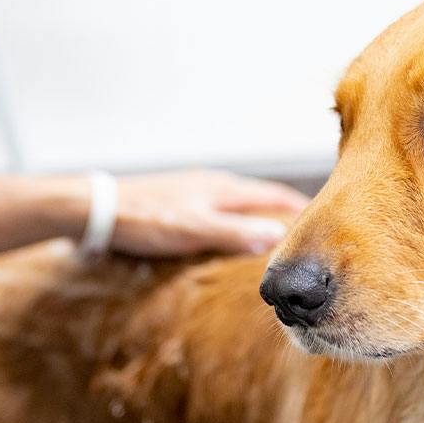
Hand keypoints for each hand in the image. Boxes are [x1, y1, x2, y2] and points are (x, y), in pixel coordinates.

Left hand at [108, 169, 309, 257]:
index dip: (299, 206)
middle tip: (306, 232)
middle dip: (282, 211)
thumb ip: (234, 231)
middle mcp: (213, 185)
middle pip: (258, 197)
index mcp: (222, 188)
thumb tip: (277, 236)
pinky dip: (235, 222)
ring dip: (258, 216)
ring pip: (238, 204)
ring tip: (275, 237)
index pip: (273, 194)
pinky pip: (219, 211)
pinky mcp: (179, 203)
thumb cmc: (145, 219)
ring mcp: (195, 192)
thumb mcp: (194, 229)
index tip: (325, 218)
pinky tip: (229, 236)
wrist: (98, 210)